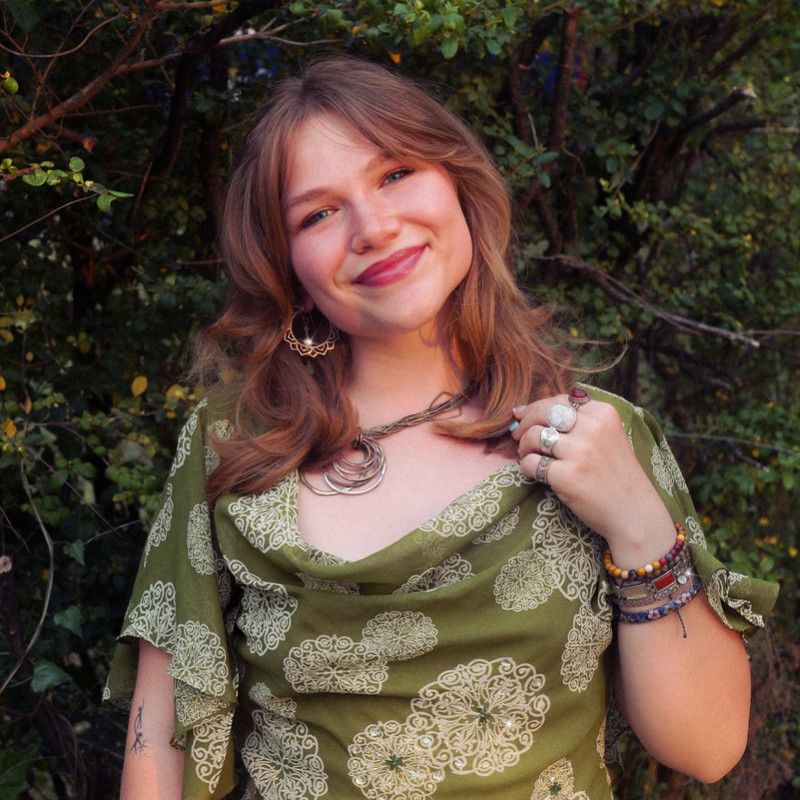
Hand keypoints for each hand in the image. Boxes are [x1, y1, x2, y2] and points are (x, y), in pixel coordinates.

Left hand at [510, 393, 674, 563]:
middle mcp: (593, 429)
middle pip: (543, 412)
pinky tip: (534, 473)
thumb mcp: (609, 436)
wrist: (633, 512)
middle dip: (524, 422)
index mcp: (604, 414)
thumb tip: (533, 410)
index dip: (536, 407)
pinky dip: (526, 468)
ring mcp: (580, 452)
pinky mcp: (567, 476)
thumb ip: (581, 420)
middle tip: (517, 434)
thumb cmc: (616, 475)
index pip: (559, 400)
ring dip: (523, 447)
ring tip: (528, 455)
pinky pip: (530, 464)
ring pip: (533, 436)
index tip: (523, 416)